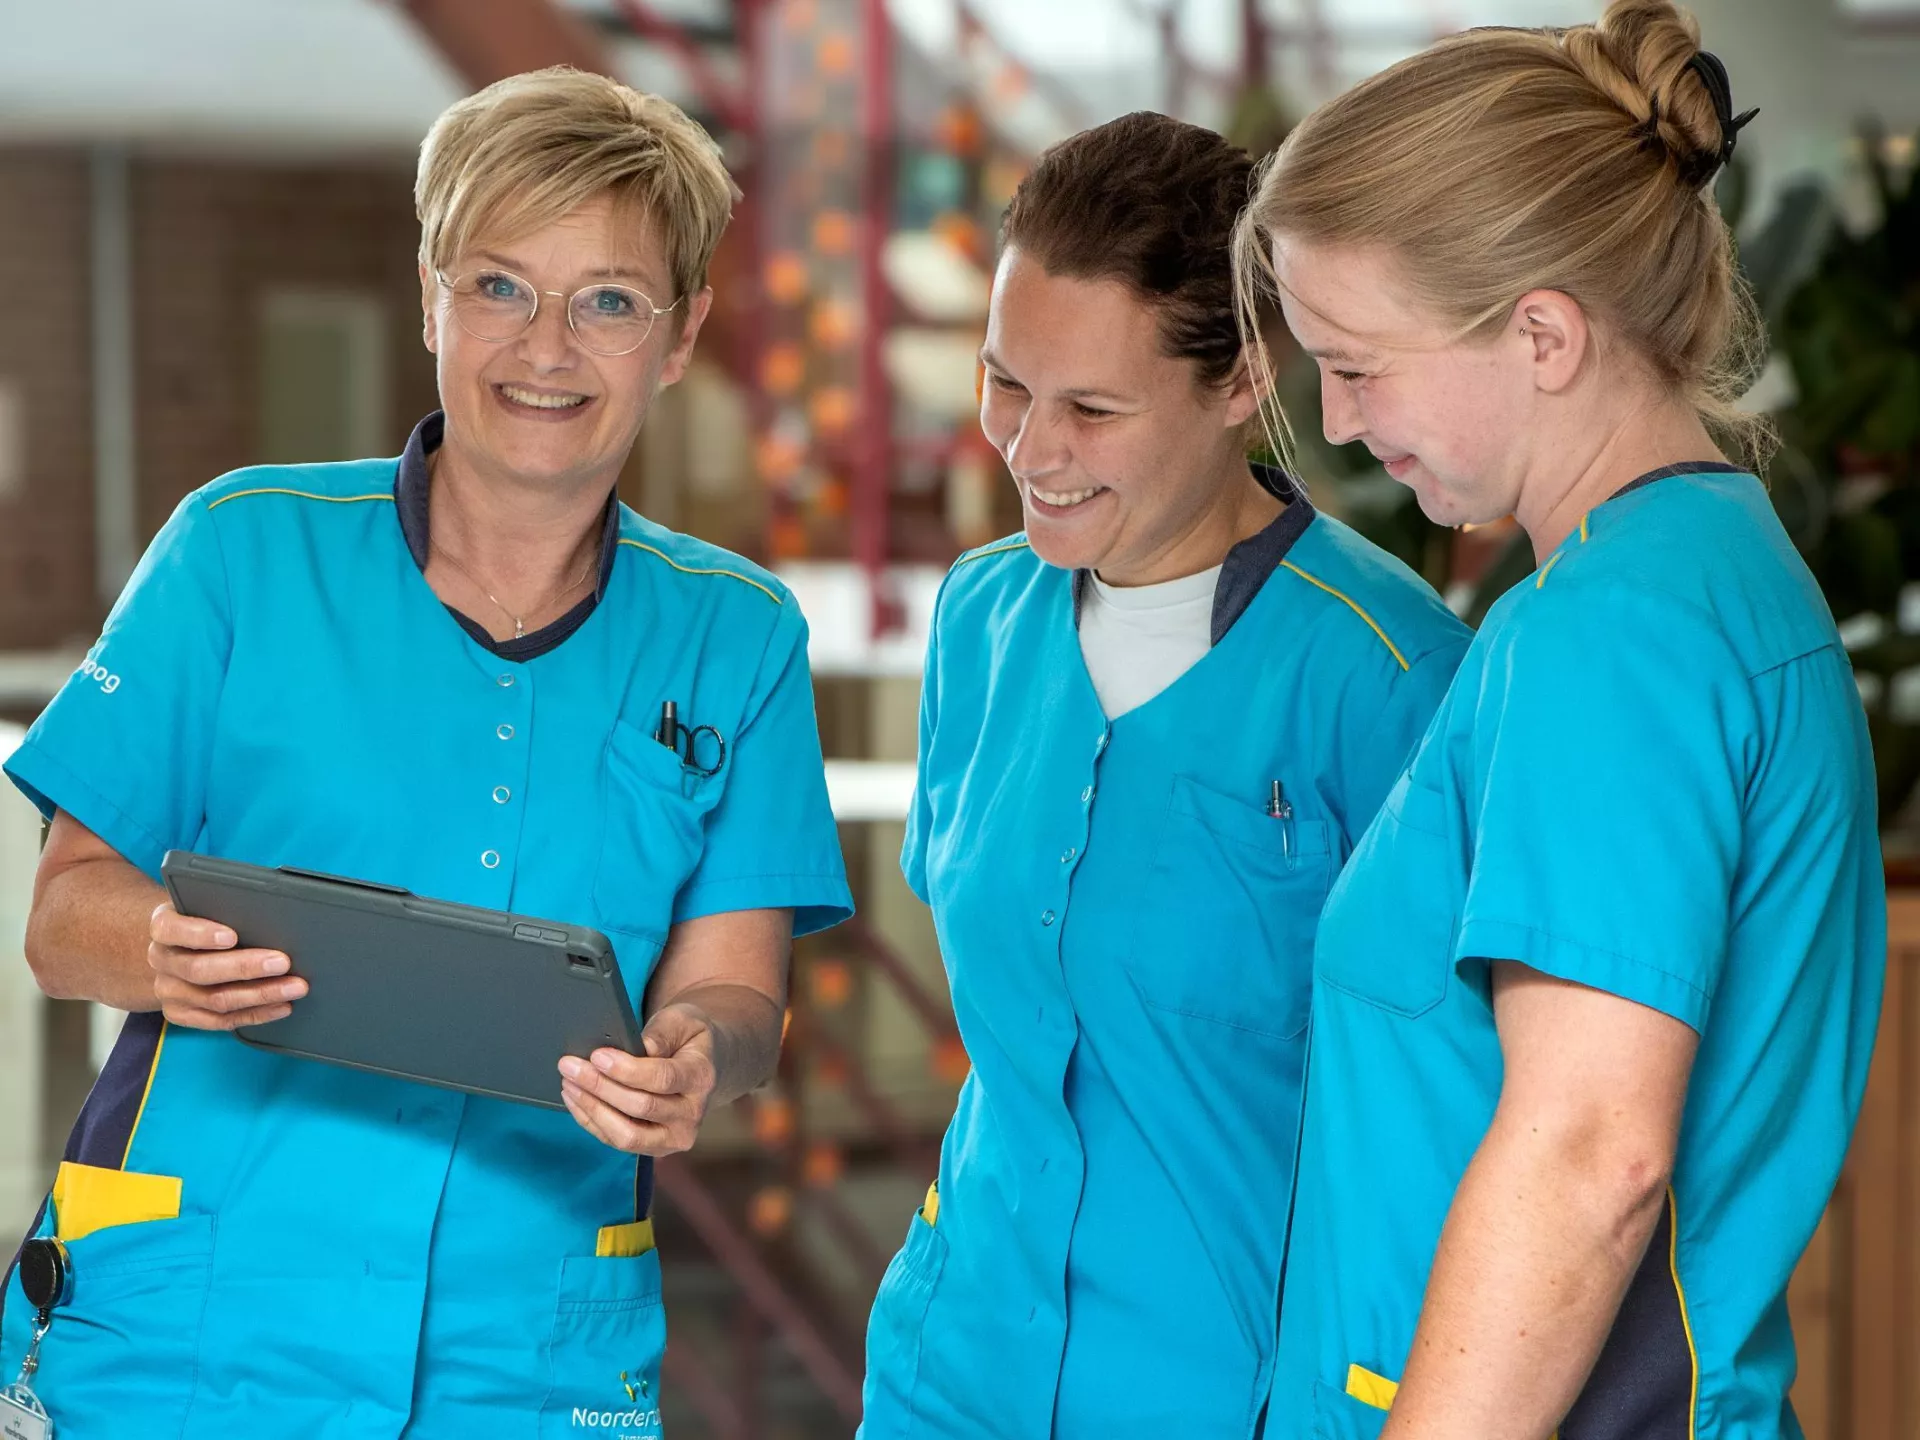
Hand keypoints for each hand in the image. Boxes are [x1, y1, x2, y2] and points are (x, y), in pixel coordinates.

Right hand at [147, 901, 306, 1029]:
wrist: (175, 950)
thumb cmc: (204, 923)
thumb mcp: (207, 907)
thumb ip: (227, 908)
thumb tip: (274, 913)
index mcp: (163, 927)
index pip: (170, 929)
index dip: (200, 934)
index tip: (232, 936)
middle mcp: (161, 960)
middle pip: (199, 970)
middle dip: (245, 967)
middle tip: (282, 962)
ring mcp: (169, 991)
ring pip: (214, 999)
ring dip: (259, 994)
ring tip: (293, 987)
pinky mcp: (181, 1014)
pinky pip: (220, 1021)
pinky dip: (255, 1014)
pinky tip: (280, 1006)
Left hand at [558, 1002, 718, 1155]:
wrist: (704, 1067)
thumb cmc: (688, 1039)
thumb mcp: (683, 1021)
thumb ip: (663, 1032)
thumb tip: (640, 1048)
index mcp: (701, 1078)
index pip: (663, 1079)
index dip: (627, 1070)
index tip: (597, 1056)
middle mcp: (692, 1114)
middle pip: (640, 1107)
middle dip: (600, 1086)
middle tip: (570, 1066)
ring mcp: (674, 1136)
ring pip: (626, 1134)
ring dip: (592, 1109)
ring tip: (568, 1084)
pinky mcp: (654, 1148)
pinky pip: (616, 1141)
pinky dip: (591, 1120)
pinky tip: (575, 1099)